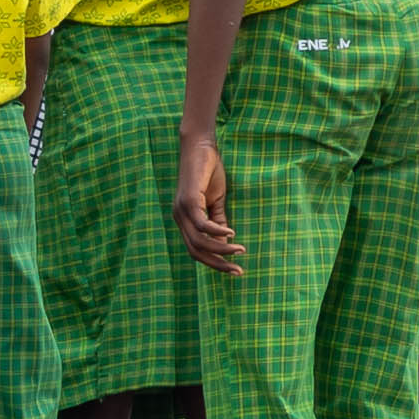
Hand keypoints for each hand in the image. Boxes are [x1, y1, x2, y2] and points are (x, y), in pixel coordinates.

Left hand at [176, 123, 238, 275]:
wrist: (200, 146)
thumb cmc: (208, 171)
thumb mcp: (216, 200)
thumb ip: (219, 220)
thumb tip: (226, 243)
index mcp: (184, 220)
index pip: (196, 250)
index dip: (214, 262)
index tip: (234, 270)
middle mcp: (179, 218)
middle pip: (195, 251)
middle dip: (217, 264)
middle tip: (237, 272)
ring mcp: (181, 210)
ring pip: (199, 241)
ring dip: (221, 249)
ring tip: (240, 250)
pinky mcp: (188, 200)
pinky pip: (202, 223)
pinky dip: (217, 231)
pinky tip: (232, 232)